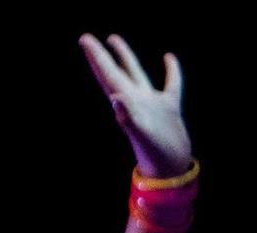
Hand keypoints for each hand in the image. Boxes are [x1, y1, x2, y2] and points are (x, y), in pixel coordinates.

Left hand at [80, 34, 193, 178]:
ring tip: (114, 39)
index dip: (97, 57)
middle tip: (88, 39)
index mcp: (126, 103)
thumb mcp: (142, 135)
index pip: (108, 74)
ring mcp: (152, 104)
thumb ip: (128, 117)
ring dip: (125, 57)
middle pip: (115, 71)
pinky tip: (169, 57)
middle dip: (102, 55)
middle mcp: (136, 101)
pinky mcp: (169, 108)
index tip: (85, 40)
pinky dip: (171, 70)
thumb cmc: (156, 155)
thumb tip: (116, 97)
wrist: (171, 169)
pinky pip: (171, 84)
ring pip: (136, 74)